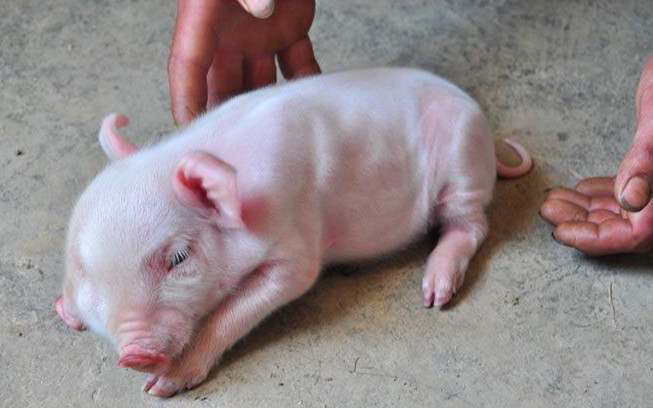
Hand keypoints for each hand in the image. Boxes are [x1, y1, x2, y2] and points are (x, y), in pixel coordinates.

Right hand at [168, 0, 320, 124]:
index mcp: (203, 18)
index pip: (188, 69)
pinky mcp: (289, 29)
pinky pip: (298, 64)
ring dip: (267, 109)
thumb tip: (261, 8)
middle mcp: (229, 34)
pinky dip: (306, 83)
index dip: (186, 103)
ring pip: (260, 84)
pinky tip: (311, 104)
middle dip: (228, 120)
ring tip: (277, 135)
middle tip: (238, 150)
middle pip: (223, 87)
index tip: (191, 134)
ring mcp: (259, 35)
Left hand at [540, 55, 652, 253]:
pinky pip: (630, 195)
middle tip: (549, 211)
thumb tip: (630, 199)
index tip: (561, 232)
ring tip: (554, 200)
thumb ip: (645, 162)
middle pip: (625, 228)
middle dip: (583, 223)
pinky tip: (579, 190)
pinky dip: (601, 195)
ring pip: (624, 213)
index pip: (635, 235)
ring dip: (586, 210)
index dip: (596, 239)